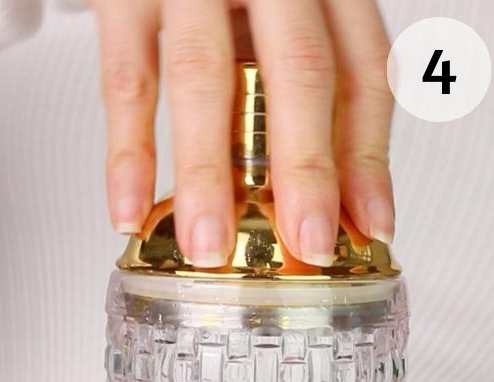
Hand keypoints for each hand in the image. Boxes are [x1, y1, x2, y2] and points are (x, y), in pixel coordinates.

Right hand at [94, 0, 393, 266]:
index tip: (369, 222)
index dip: (369, 153)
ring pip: (205, 80)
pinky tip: (128, 208)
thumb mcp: (276, 8)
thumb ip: (295, 75)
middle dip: (305, 168)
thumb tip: (322, 189)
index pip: (360, 68)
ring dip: (208, 175)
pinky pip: (124, 80)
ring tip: (208, 245)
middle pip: (299, 71)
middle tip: (307, 242)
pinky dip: (126, 153)